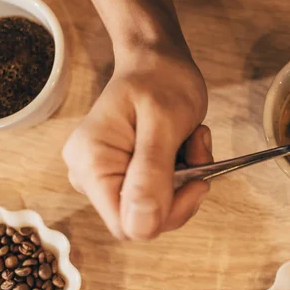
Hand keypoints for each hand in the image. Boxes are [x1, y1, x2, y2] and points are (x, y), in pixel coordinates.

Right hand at [63, 43, 212, 239]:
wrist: (158, 60)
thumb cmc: (160, 80)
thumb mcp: (164, 123)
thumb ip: (152, 173)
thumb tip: (141, 229)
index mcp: (91, 163)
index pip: (126, 224)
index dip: (168, 213)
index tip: (197, 181)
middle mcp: (91, 176)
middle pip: (144, 218)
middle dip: (182, 190)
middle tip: (198, 150)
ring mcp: (108, 175)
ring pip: (158, 206)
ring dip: (187, 178)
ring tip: (192, 139)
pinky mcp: (126, 173)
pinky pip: (162, 192)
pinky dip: (184, 172)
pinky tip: (187, 142)